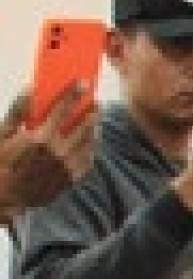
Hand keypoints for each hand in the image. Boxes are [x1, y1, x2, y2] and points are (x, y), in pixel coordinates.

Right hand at [0, 87, 93, 218]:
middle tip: (95, 101)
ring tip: (95, 118)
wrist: (6, 195)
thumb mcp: (2, 132)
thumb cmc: (0, 160)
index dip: (73, 94)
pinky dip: (92, 148)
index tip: (83, 83)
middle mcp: (59, 152)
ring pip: (89, 143)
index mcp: (41, 138)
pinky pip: (88, 161)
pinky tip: (91, 141)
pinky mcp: (71, 180)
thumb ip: (18, 111)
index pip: (62, 109)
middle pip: (83, 126)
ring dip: (94, 128)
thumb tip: (31, 89)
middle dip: (91, 111)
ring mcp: (68, 167)